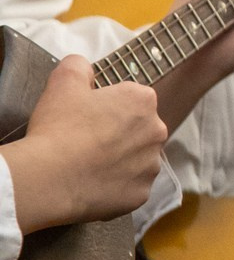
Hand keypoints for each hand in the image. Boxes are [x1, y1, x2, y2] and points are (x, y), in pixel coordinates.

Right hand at [2, 57, 164, 231]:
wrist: (49, 177)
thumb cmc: (59, 127)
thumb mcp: (62, 82)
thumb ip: (78, 66)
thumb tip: (84, 65)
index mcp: (143, 101)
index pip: (132, 99)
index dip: (108, 107)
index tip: (88, 117)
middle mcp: (157, 131)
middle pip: (139, 130)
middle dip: (118, 134)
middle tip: (86, 142)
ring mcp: (152, 166)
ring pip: (137, 160)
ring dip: (119, 161)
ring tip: (88, 165)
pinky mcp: (142, 194)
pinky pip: (130, 188)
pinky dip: (115, 187)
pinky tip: (92, 184)